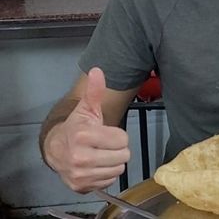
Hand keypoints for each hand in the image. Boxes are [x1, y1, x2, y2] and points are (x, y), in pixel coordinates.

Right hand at [44, 68, 130, 192]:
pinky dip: (106, 174)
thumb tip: (97, 71)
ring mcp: (80, 175)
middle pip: (123, 156)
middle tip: (104, 145)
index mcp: (83, 136)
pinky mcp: (81, 187)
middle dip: (117, 149)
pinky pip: (109, 181)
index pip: (122, 139)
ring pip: (118, 170)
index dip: (117, 135)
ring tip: (100, 154)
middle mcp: (80, 158)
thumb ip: (95, 92)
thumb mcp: (87, 109)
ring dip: (113, 162)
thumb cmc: (76, 128)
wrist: (55, 150)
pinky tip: (96, 166)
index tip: (105, 133)